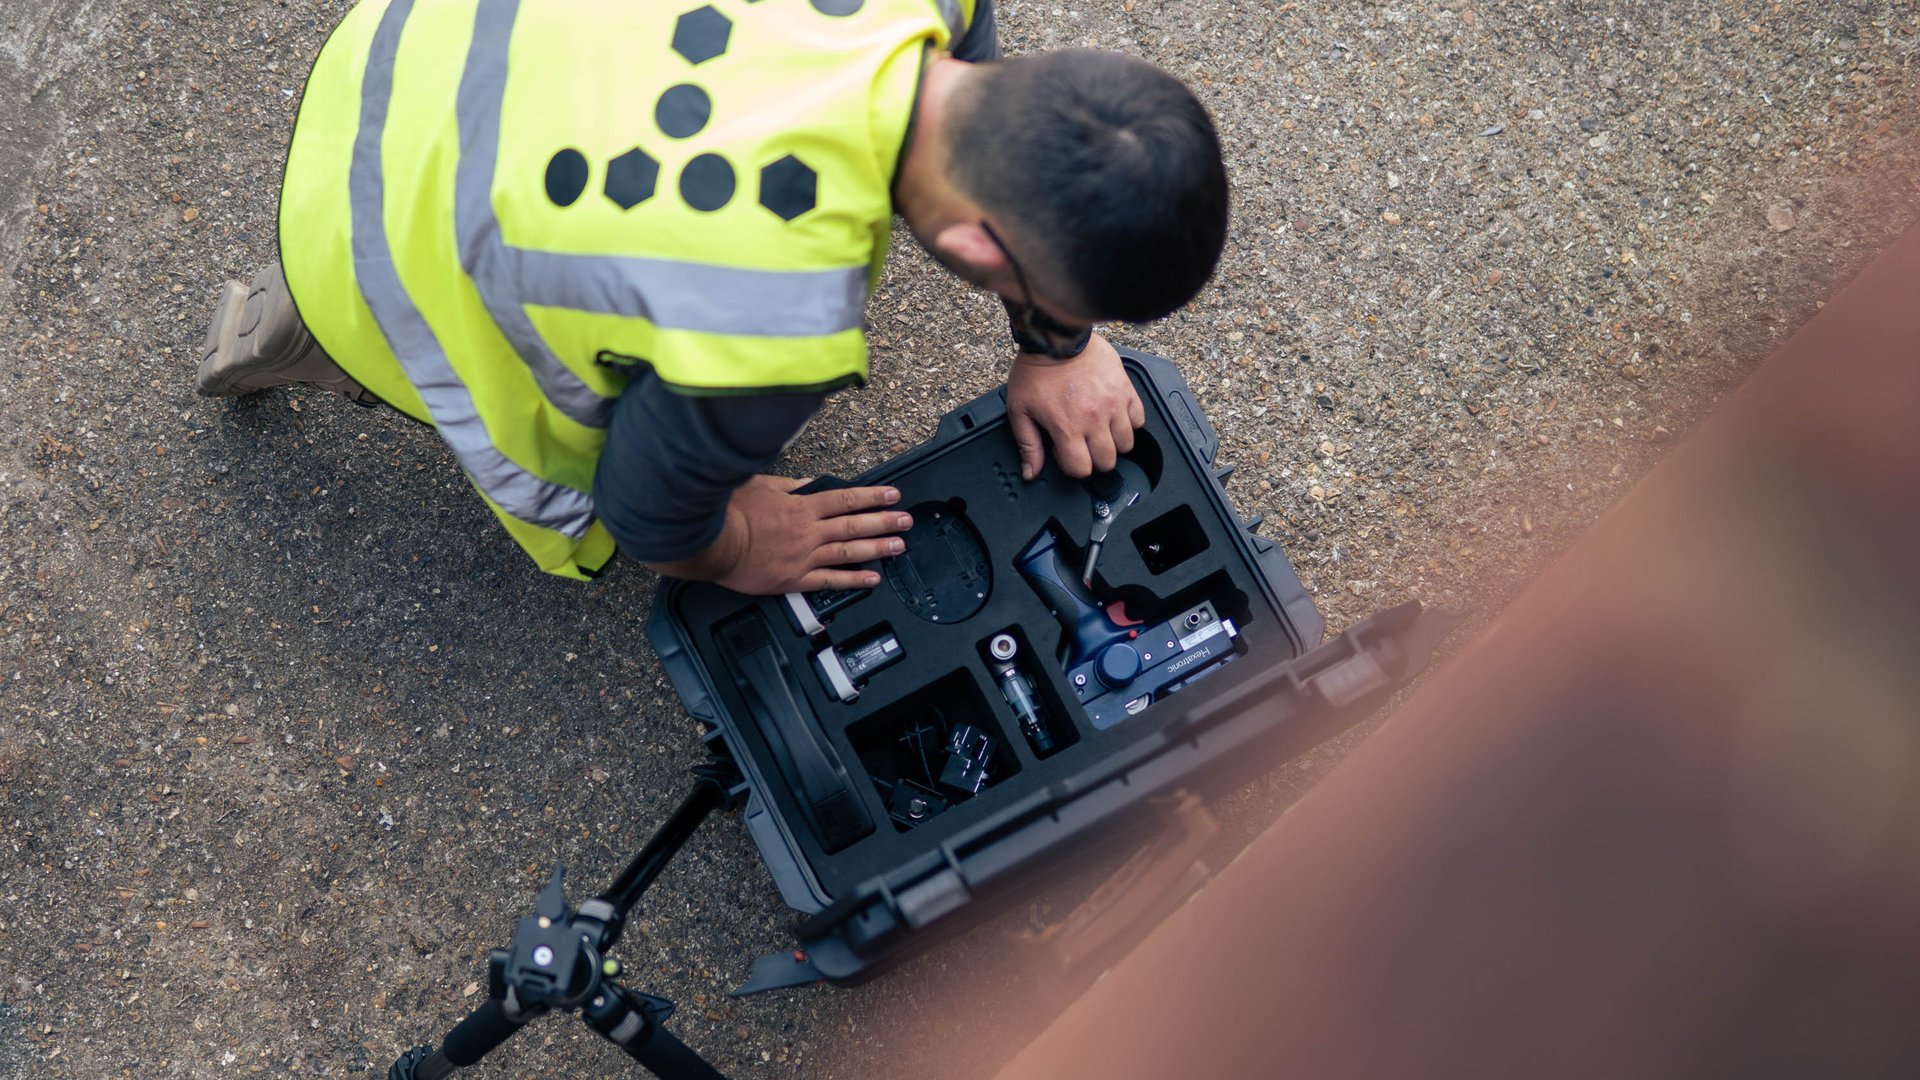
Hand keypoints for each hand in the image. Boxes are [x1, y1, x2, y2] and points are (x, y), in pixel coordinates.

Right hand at [648, 476, 911, 594]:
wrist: (713, 543)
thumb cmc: (730, 512)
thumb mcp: (759, 485)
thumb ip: (787, 486)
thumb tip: (807, 485)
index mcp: (801, 506)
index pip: (845, 499)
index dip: (872, 497)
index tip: (892, 495)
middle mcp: (809, 531)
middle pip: (854, 524)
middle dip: (884, 521)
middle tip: (906, 521)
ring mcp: (804, 556)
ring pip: (848, 551)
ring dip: (877, 548)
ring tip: (899, 547)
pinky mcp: (794, 579)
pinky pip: (830, 580)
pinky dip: (853, 579)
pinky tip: (872, 578)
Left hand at [1004, 333, 1144, 480]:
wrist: (1056, 338)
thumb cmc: (1035, 371)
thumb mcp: (1020, 410)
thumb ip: (1028, 445)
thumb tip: (1030, 473)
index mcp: (1068, 428)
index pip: (1081, 469)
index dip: (1072, 465)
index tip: (1064, 450)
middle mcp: (1094, 420)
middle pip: (1107, 461)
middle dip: (1094, 458)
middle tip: (1083, 442)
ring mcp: (1113, 405)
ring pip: (1126, 444)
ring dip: (1113, 443)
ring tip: (1099, 430)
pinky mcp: (1125, 389)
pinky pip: (1138, 419)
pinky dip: (1129, 422)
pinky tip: (1113, 415)